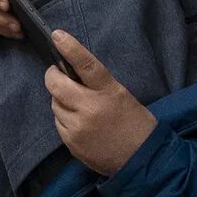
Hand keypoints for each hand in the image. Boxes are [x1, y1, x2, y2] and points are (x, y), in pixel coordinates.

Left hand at [47, 32, 156, 176]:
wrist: (143, 161)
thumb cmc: (136, 125)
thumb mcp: (122, 97)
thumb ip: (97, 85)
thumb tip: (72, 73)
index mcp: (109, 92)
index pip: (87, 65)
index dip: (70, 48)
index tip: (57, 36)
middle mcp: (91, 109)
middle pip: (56, 84)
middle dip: (53, 77)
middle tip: (57, 75)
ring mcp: (79, 127)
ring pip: (54, 104)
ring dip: (61, 101)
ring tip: (80, 107)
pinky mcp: (71, 142)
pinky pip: (58, 122)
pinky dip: (65, 119)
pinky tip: (81, 124)